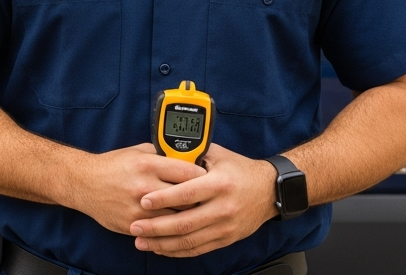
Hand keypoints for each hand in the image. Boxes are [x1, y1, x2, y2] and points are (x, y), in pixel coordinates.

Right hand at [62, 143, 206, 234]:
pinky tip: (178, 226)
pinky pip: (160, 231)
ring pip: (176, 218)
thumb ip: (163, 156)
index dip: (204, 177)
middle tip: (209, 199)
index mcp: (148, 165)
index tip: (211, 179)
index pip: (188, 173)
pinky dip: (170, 229)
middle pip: (186, 198)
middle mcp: (144, 187)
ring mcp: (138, 209)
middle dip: (200, 199)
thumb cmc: (113, 165)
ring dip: (188, 217)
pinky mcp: (133, 224)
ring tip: (197, 214)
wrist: (84, 183)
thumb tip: (188, 158)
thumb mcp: (138, 152)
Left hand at [128, 144, 277, 256]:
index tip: (144, 200)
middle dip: (156, 227)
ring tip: (142, 241)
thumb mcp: (217, 155)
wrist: (270, 190)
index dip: (164, 198)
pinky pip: (199, 249)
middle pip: (185, 222)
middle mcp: (223, 208)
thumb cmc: (240, 170)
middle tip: (135, 226)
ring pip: (190, 240)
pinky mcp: (226, 239)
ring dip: (163, 243)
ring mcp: (225, 226)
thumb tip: (163, 154)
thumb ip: (191, 156)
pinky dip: (178, 251)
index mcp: (219, 184)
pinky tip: (161, 248)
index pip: (187, 194)